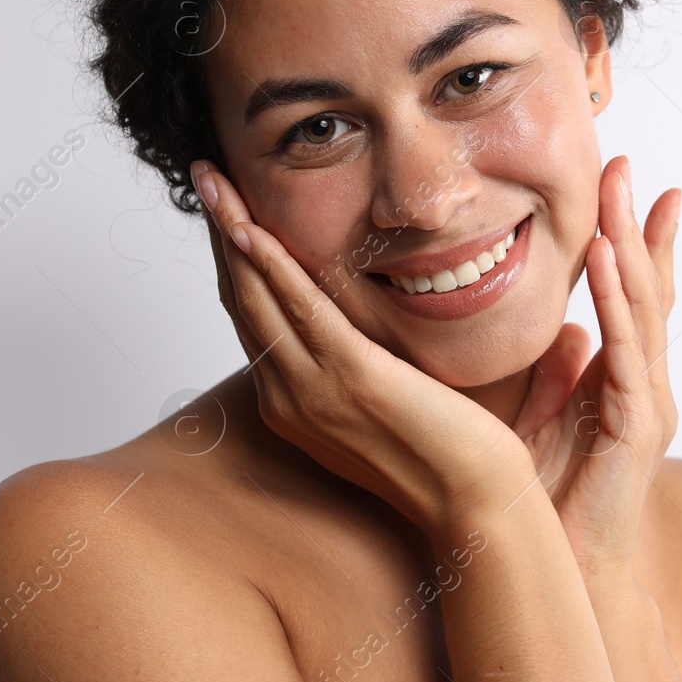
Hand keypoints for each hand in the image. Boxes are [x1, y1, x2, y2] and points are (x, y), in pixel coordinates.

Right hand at [189, 160, 535, 534]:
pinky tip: (251, 229)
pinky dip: (270, 266)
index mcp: (294, 403)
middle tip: (206, 176)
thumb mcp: (387, 400)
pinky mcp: (353, 381)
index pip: (250, 316)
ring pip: (256, 297)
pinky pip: (299, 312)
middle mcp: (289, 399)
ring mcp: (314, 392)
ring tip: (213, 181)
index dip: (232, 257)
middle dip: (219, 232)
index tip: (225, 207)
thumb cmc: (446, 457)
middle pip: (240, 299)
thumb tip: (361, 321)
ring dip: (231, 232)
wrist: (475, 506)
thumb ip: (362, 360)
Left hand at [510, 156, 681, 586]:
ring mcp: (648, 404)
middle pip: (646, 289)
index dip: (634, 241)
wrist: (562, 575)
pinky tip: (609, 259)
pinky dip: (618, 302)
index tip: (630, 184)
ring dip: (632, 245)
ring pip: (644, 310)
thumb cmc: (548, 504)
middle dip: (637, 224)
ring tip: (621, 191)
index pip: (631, 297)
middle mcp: (645, 386)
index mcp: (622, 382)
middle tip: (627, 165)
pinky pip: (628, 351)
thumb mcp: (544, 423)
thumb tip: (565, 333)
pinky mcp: (639, 426)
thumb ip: (557, 378)